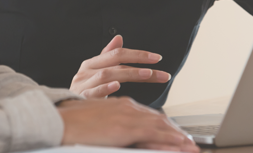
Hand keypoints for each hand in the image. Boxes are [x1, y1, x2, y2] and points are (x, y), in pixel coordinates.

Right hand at [58, 98, 198, 151]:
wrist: (61, 119)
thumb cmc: (76, 122)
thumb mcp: (100, 118)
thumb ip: (115, 121)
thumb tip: (122, 131)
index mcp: (122, 105)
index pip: (151, 116)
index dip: (166, 126)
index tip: (177, 136)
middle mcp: (128, 107)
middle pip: (160, 119)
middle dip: (176, 133)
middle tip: (190, 143)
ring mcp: (128, 116)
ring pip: (161, 126)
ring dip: (177, 137)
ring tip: (190, 146)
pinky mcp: (126, 127)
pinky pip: (154, 134)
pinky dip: (168, 140)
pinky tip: (178, 145)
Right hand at [70, 35, 170, 97]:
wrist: (62, 111)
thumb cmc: (83, 91)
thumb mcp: (95, 72)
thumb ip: (107, 56)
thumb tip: (119, 37)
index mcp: (92, 63)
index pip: (117, 54)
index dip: (138, 54)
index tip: (158, 58)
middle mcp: (86, 71)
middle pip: (116, 63)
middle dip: (140, 66)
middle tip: (161, 72)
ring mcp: (82, 84)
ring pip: (107, 75)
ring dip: (128, 74)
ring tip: (146, 75)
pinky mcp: (80, 98)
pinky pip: (93, 92)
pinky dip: (105, 88)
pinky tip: (116, 86)